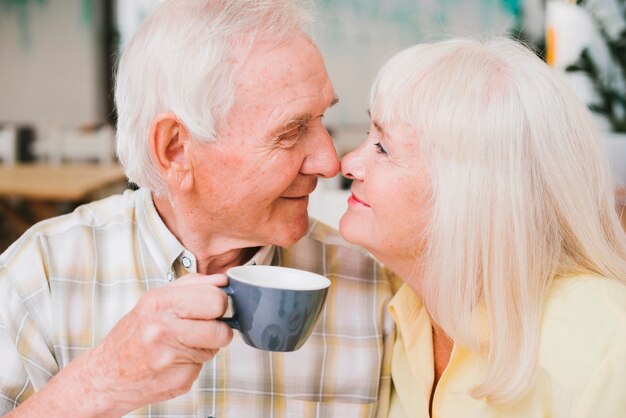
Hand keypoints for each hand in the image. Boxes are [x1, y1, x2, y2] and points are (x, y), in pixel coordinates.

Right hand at [82, 273, 232, 415]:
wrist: (106, 375)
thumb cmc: (133, 335)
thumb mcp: (156, 300)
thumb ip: (191, 285)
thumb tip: (222, 280)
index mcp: (159, 303)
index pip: (214, 298)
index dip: (219, 303)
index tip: (211, 308)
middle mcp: (163, 329)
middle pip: (220, 328)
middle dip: (218, 328)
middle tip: (202, 328)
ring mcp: (170, 357)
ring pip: (215, 348)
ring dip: (205, 347)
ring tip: (180, 344)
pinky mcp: (178, 380)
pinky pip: (203, 367)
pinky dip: (193, 364)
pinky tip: (174, 361)